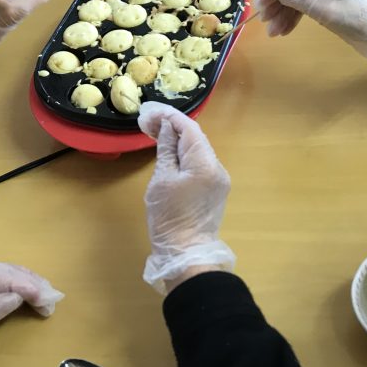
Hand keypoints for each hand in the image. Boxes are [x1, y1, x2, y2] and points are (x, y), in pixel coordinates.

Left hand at [0, 262, 62, 366]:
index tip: (49, 301)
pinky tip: (19, 288)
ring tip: (43, 290)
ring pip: (0, 272)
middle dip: (31, 281)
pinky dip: (10, 282)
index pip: (4, 277)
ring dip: (23, 280)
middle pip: (5, 270)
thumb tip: (16, 297)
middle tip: (53, 296)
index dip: (29, 287)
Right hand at [138, 102, 235, 293]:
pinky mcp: (215, 189)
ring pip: (198, 150)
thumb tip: (165, 128)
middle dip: (172, 127)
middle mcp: (217, 167)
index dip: (170, 117)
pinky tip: (169, 153)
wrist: (187, 254)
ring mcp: (219, 179)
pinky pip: (200, 164)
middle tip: (147, 122)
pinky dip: (184, 155)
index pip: (189, 129)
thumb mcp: (161, 180)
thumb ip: (165, 150)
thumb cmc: (169, 218)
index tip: (149, 112)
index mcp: (205, 163)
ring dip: (177, 140)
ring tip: (154, 134)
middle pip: (195, 138)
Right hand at [254, 0, 366, 68]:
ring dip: (285, 16)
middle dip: (279, 7)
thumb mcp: (320, 7)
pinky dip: (296, 18)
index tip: (259, 8)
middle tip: (266, 24)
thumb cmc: (354, 16)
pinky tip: (286, 30)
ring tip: (274, 33)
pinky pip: (307, 8)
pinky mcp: (330, 5)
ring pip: (299, 1)